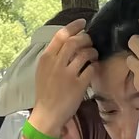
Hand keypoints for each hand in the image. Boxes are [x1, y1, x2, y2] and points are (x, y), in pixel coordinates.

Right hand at [31, 20, 96, 134]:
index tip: (83, 23)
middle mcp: (56, 64)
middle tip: (90, 42)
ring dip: (92, 52)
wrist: (47, 115)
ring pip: (85, 54)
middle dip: (86, 38)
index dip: (74, 26)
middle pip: (75, 41)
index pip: (61, 35)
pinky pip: (91, 69)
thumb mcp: (43, 72)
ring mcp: (67, 74)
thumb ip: (53, 57)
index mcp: (46, 59)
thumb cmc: (45, 94)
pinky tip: (94, 68)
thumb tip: (68, 42)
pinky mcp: (78, 85)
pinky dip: (94, 66)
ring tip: (93, 55)